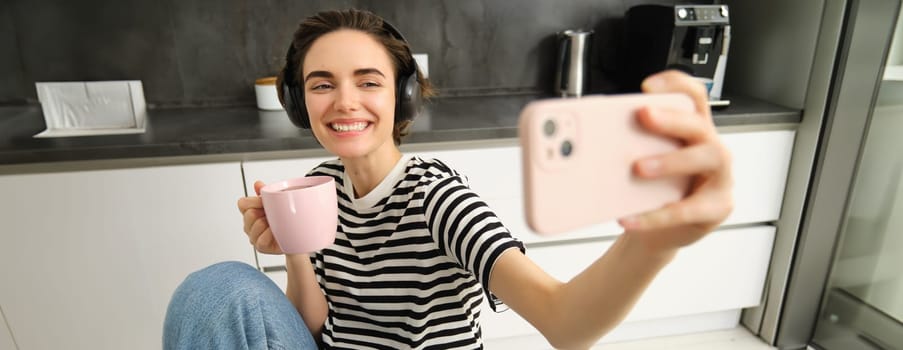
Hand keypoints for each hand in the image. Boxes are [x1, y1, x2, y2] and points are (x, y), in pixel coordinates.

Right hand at [237, 180, 283, 253]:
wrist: (298, 235)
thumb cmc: (285, 219)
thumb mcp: (278, 202)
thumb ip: (266, 192)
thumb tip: (257, 184)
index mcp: (251, 211)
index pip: (242, 203)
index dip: (255, 201)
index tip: (265, 202)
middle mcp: (249, 224)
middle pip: (249, 213)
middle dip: (264, 212)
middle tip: (275, 215)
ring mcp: (254, 236)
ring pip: (256, 225)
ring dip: (269, 223)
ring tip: (278, 225)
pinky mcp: (260, 246)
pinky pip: (261, 240)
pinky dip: (270, 235)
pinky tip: (277, 233)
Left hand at [618, 70, 733, 251]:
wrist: (661, 233)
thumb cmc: (654, 191)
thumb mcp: (642, 162)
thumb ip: (628, 146)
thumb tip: (591, 139)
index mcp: (693, 131)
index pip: (694, 96)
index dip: (675, 84)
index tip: (647, 85)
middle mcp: (711, 148)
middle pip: (699, 124)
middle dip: (672, 117)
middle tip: (644, 115)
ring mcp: (720, 177)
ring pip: (708, 158)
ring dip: (672, 160)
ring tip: (638, 168)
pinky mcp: (717, 208)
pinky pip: (688, 210)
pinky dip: (656, 215)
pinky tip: (630, 217)